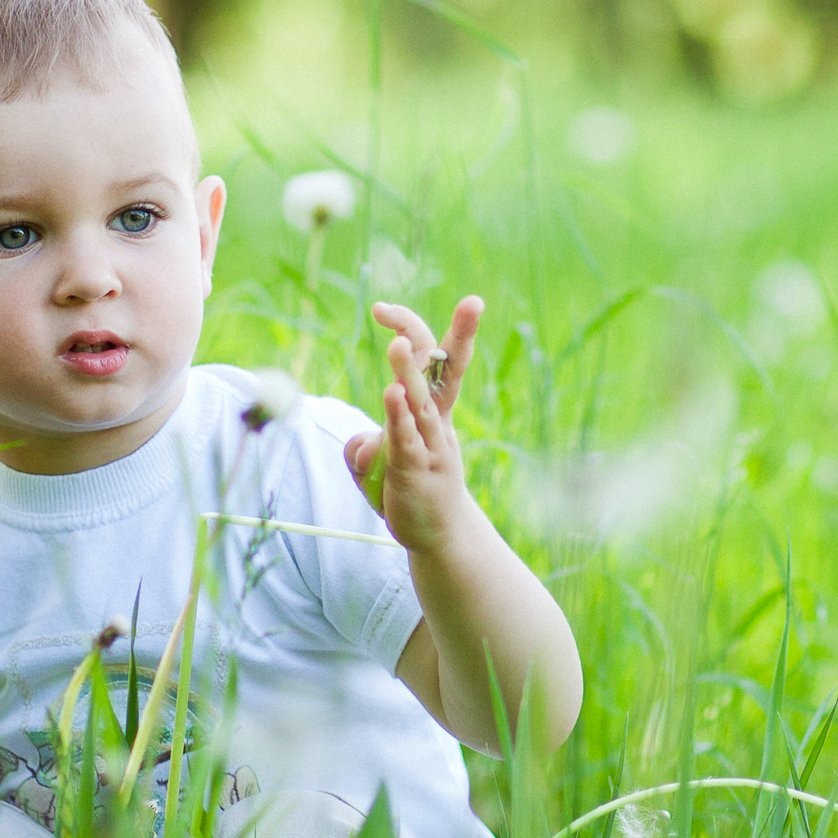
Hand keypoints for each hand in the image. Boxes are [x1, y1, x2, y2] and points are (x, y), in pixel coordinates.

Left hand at [345, 296, 483, 553]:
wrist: (439, 536)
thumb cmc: (413, 487)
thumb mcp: (382, 460)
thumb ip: (365, 445)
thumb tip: (362, 446)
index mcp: (434, 409)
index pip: (432, 359)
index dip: (411, 328)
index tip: (383, 308)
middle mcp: (438, 421)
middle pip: (447, 370)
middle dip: (462, 334)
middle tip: (475, 301)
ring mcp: (430, 445)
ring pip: (421, 402)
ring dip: (409, 372)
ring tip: (399, 344)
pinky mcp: (415, 470)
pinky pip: (406, 439)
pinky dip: (397, 416)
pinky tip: (391, 393)